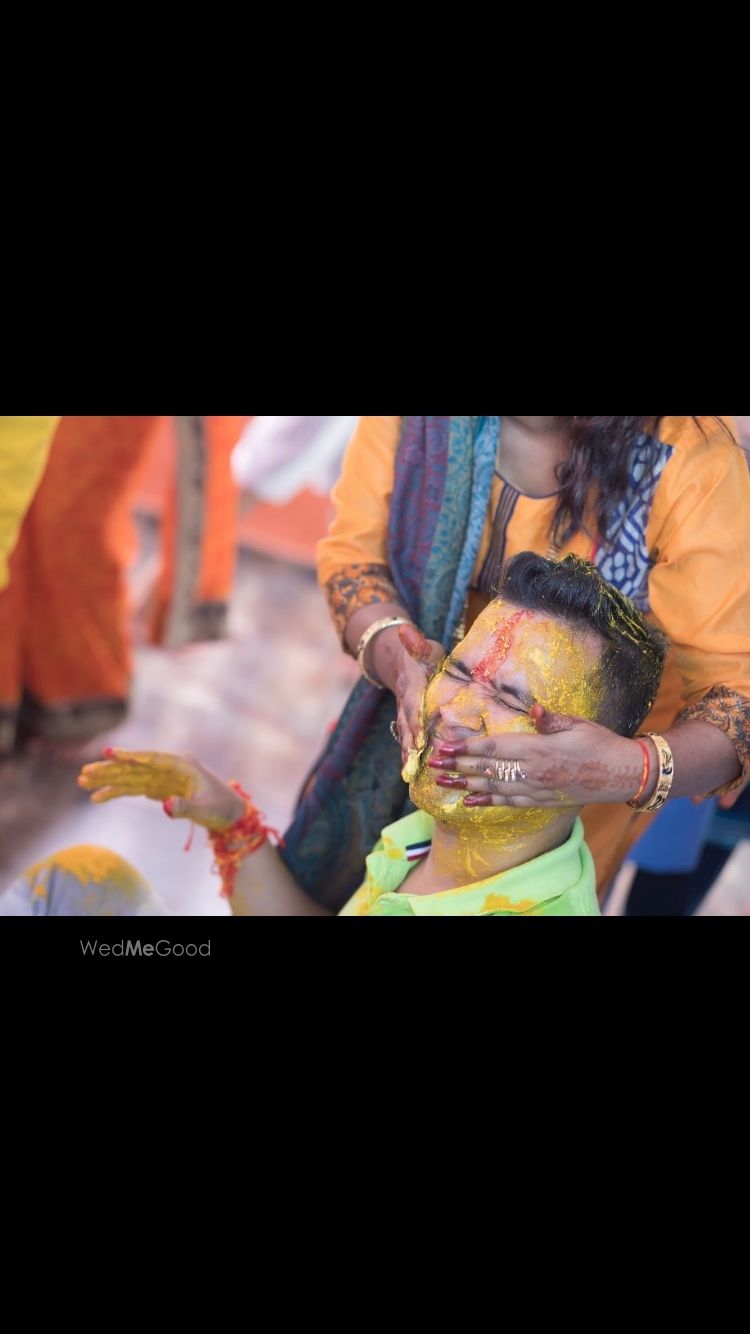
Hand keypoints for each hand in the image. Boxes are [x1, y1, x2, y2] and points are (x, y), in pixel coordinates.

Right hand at [78, 748, 244, 829]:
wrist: (232, 814)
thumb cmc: (222, 808)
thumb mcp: (206, 810)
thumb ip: (185, 807)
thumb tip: (164, 806)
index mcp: (182, 765)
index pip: (151, 759)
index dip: (128, 756)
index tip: (107, 753)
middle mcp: (170, 768)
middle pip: (135, 768)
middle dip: (109, 770)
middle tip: (83, 774)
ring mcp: (163, 779)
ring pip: (130, 778)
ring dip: (107, 780)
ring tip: (83, 783)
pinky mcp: (160, 790)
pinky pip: (134, 790)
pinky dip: (117, 793)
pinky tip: (99, 797)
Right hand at [391, 625, 444, 761]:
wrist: (399, 662)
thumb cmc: (422, 655)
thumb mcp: (423, 647)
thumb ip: (416, 642)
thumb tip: (405, 631)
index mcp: (412, 685)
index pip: (414, 705)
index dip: (417, 721)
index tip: (422, 738)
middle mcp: (405, 703)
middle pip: (408, 726)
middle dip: (411, 746)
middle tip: (414, 765)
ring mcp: (403, 715)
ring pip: (406, 736)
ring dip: (408, 755)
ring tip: (411, 775)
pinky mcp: (406, 723)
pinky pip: (408, 740)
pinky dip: (410, 756)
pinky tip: (414, 774)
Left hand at [427, 704, 644, 807]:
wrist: (623, 774)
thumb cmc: (601, 744)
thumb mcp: (577, 724)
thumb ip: (550, 719)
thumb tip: (532, 709)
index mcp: (539, 750)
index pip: (494, 749)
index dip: (466, 748)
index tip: (444, 746)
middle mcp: (533, 773)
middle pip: (487, 770)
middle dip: (457, 766)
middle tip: (431, 764)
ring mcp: (536, 790)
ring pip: (493, 788)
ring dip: (465, 785)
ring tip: (441, 782)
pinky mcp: (542, 801)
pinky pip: (509, 803)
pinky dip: (488, 802)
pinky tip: (470, 801)